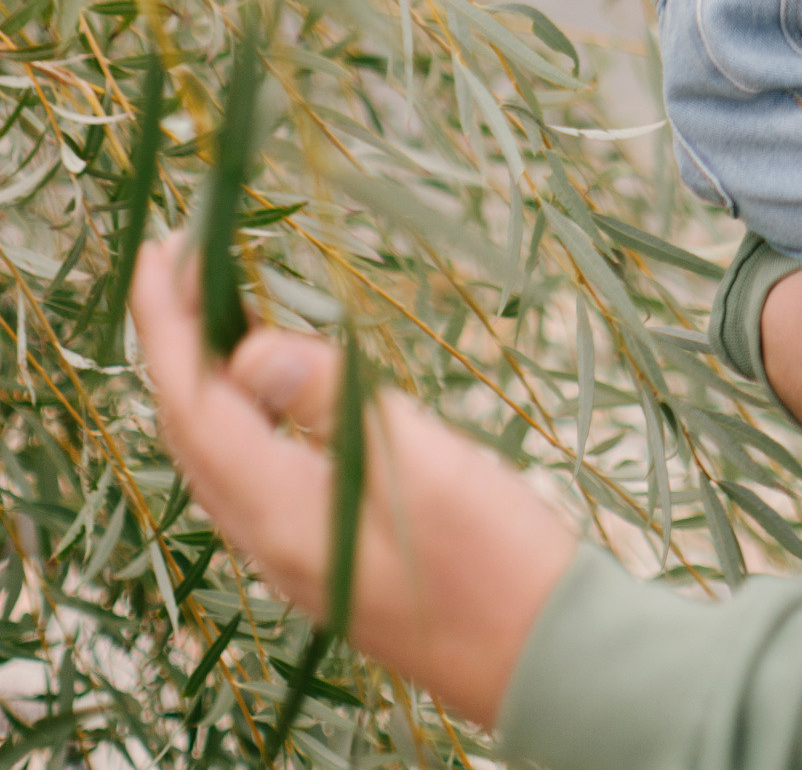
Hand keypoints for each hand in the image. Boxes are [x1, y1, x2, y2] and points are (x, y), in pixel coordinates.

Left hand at [133, 240, 574, 731]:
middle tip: (177, 258)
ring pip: (214, 457)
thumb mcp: (422, 461)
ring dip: (200, 379)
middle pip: (191, 432)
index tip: (157, 250)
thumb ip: (333, 402)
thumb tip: (250, 350)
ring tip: (208, 307)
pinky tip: (261, 389)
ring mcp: (292, 556)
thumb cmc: (496, 556)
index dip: (167, 327)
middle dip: (173, 343)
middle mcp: (270, 542)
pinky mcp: (321, 557)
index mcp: (284, 515)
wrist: (540, 656)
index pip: (196, 408)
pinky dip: (236, 416)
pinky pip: (247, 476)